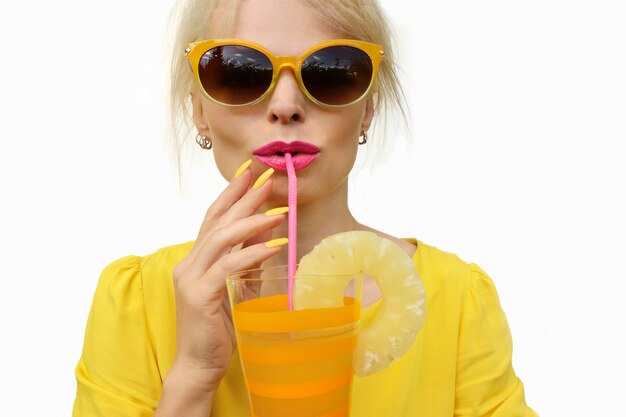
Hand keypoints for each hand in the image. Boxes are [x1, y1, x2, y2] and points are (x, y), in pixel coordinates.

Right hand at [169, 165, 284, 390]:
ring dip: (252, 221)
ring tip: (278, 210)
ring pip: (222, 238)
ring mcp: (191, 277)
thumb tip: (268, 230)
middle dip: (242, 198)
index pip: (213, 218)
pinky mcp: (200, 294)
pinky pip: (230, 265)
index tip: (249, 173)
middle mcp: (189, 263)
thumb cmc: (218, 328)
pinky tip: (276, 243)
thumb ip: (248, 259)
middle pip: (218, 221)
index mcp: (196, 259)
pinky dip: (254, 252)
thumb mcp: (237, 286)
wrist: (198, 365)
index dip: (230, 194)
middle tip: (265, 179)